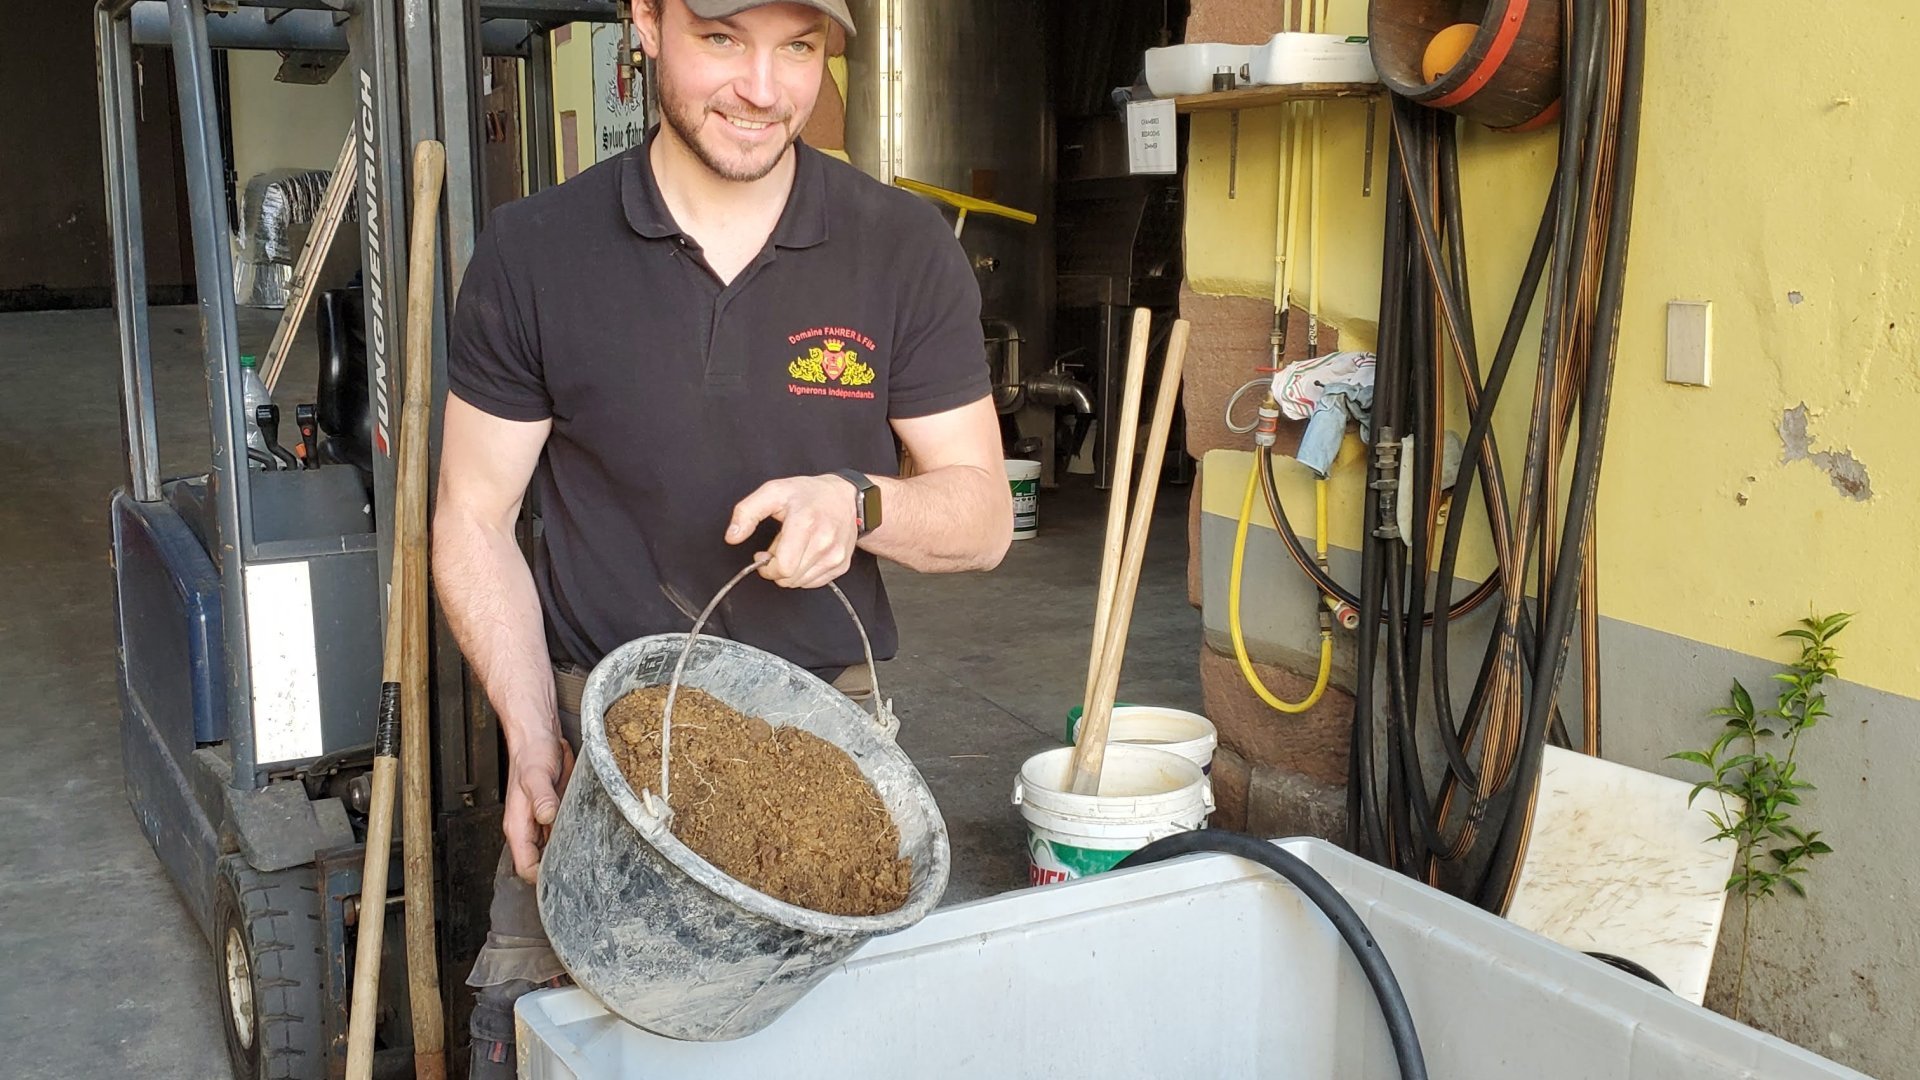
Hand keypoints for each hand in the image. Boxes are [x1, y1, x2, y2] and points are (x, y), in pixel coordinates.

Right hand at [503, 727, 574, 882]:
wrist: (538, 736)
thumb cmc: (531, 754)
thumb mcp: (536, 775)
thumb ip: (541, 796)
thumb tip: (546, 815)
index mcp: (517, 826)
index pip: (525, 867)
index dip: (541, 877)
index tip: (564, 879)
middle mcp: (528, 828)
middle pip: (540, 863)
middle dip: (559, 869)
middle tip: (585, 870)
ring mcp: (541, 822)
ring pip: (553, 851)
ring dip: (568, 853)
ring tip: (590, 856)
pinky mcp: (553, 813)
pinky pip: (562, 833)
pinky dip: (573, 837)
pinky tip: (588, 835)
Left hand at [726, 474, 859, 588]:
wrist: (845, 497)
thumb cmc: (808, 494)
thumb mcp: (772, 492)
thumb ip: (747, 512)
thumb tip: (732, 537)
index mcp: (805, 524)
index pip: (782, 567)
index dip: (766, 567)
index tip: (764, 555)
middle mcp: (824, 542)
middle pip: (789, 578)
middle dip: (777, 568)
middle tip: (779, 548)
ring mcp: (835, 556)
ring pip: (800, 583)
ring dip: (791, 571)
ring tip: (794, 548)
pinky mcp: (842, 565)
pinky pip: (814, 583)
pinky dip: (805, 573)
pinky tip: (806, 554)